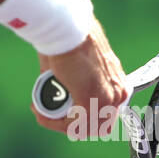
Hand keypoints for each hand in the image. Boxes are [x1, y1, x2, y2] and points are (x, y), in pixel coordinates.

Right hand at [31, 18, 129, 137]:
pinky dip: (52, 121)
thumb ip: (72, 81)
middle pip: (96, 126)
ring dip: (59, 124)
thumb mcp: (77, 64)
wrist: (68, 29)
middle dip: (70, 124)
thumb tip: (54, 91)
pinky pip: (72, 124)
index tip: (63, 113)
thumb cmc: (69, 38)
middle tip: (49, 114)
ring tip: (41, 112)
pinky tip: (40, 112)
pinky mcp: (90, 102)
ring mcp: (105, 99)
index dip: (83, 119)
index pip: (106, 115)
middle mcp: (117, 94)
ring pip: (83, 128)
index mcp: (118, 82)